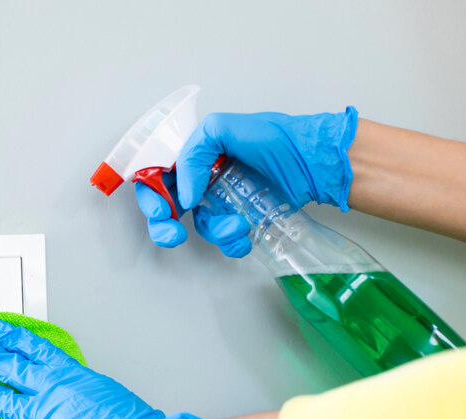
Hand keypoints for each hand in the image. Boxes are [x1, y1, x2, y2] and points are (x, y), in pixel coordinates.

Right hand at [136, 106, 358, 257]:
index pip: (158, 177)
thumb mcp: (225, 128)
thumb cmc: (276, 138)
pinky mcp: (242, 217)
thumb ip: (195, 153)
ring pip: (200, 225)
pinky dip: (231, 242)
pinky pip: (225, 237)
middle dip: (165, 226)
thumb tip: (184, 192)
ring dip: (213, 231)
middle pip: (169, 208)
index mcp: (195, 156)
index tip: (162, 210)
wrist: (314, 161)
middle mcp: (204, 179)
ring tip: (236, 226)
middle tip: (172, 235)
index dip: (152, 197)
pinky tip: (244, 237)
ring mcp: (223, 200)